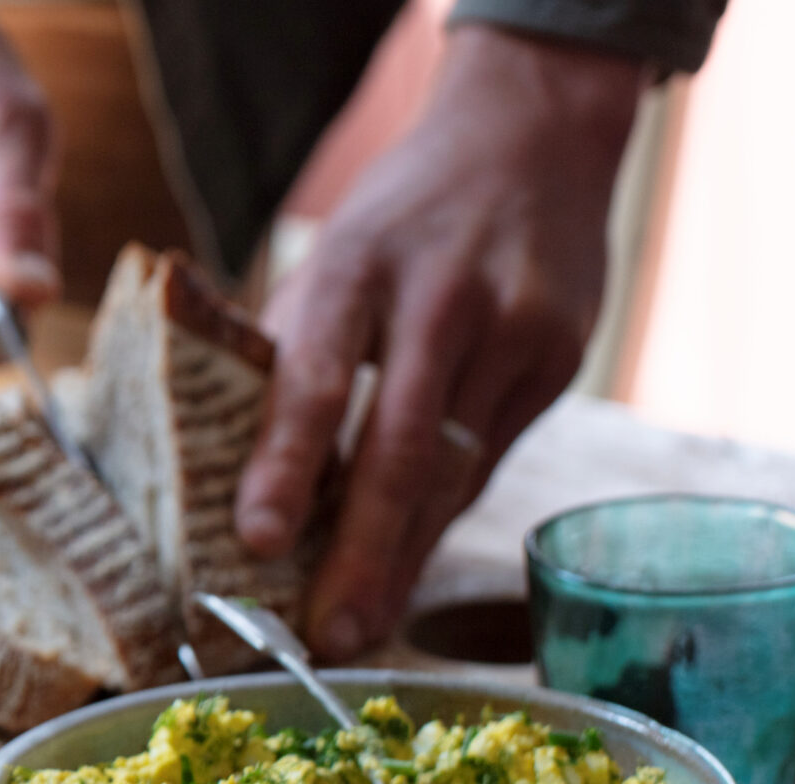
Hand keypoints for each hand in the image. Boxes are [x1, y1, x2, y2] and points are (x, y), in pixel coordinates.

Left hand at [235, 25, 647, 659]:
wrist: (531, 138)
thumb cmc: (399, 221)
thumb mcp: (329, 259)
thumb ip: (287, 355)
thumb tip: (231, 477)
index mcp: (358, 269)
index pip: (318, 379)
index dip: (285, 464)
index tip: (256, 539)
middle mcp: (443, 302)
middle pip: (400, 449)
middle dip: (359, 555)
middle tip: (323, 635)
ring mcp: (516, 332)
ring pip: (454, 472)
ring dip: (403, 562)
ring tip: (360, 628)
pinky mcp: (563, 360)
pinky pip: (490, 461)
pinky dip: (443, 521)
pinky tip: (407, 571)